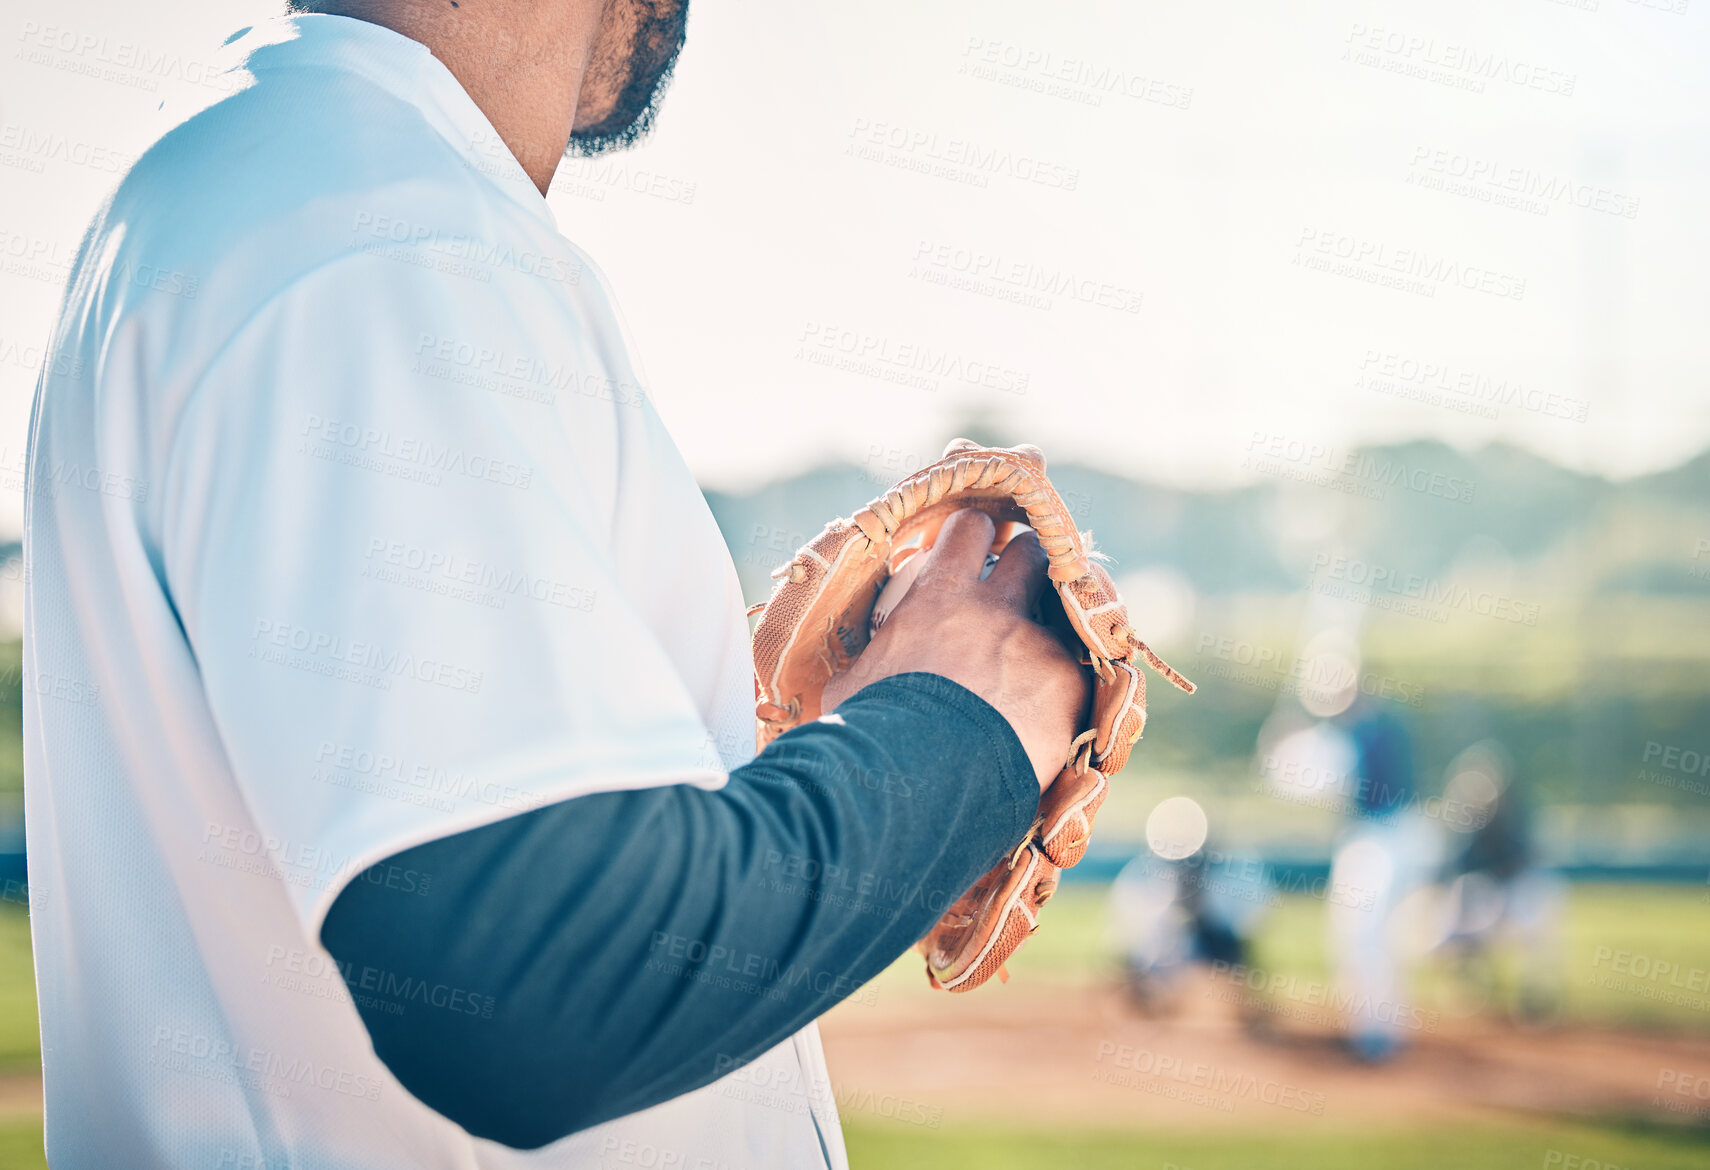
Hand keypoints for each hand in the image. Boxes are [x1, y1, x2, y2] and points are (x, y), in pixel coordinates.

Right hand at [821, 510, 1088, 789]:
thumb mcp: (851, 687)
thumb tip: (860, 674)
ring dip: (1046, 640)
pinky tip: (1044, 722)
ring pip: (1061, 621)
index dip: (972, 536)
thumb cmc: (872, 731)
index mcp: (939, 597)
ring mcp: (1038, 645)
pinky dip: (1060, 695)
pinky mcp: (1069, 687)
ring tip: (1031, 677)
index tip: (971, 553)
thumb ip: (871, 664)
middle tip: (1019, 593)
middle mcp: (996, 609)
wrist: (922, 777)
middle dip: (1028, 566)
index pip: (968, 529)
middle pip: (1031, 553)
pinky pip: (1075, 677)